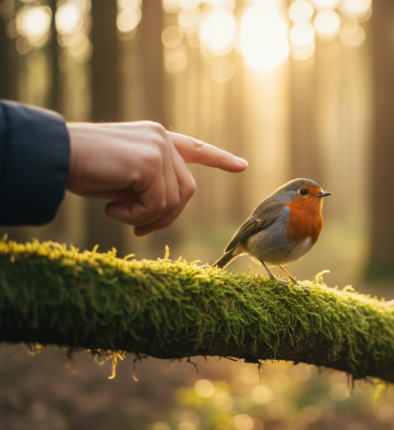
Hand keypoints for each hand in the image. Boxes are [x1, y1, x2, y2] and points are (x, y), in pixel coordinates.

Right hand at [65, 122, 247, 235]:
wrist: (54, 155)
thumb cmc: (82, 168)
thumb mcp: (123, 178)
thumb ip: (150, 185)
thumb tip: (164, 211)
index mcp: (156, 138)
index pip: (195, 148)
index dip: (219, 158)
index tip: (242, 166)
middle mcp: (162, 139)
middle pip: (186, 191)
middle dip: (166, 216)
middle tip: (139, 229)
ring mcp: (159, 149)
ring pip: (174, 201)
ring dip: (148, 216)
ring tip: (118, 212)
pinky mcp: (151, 162)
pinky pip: (158, 204)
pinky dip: (137, 215)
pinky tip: (113, 208)